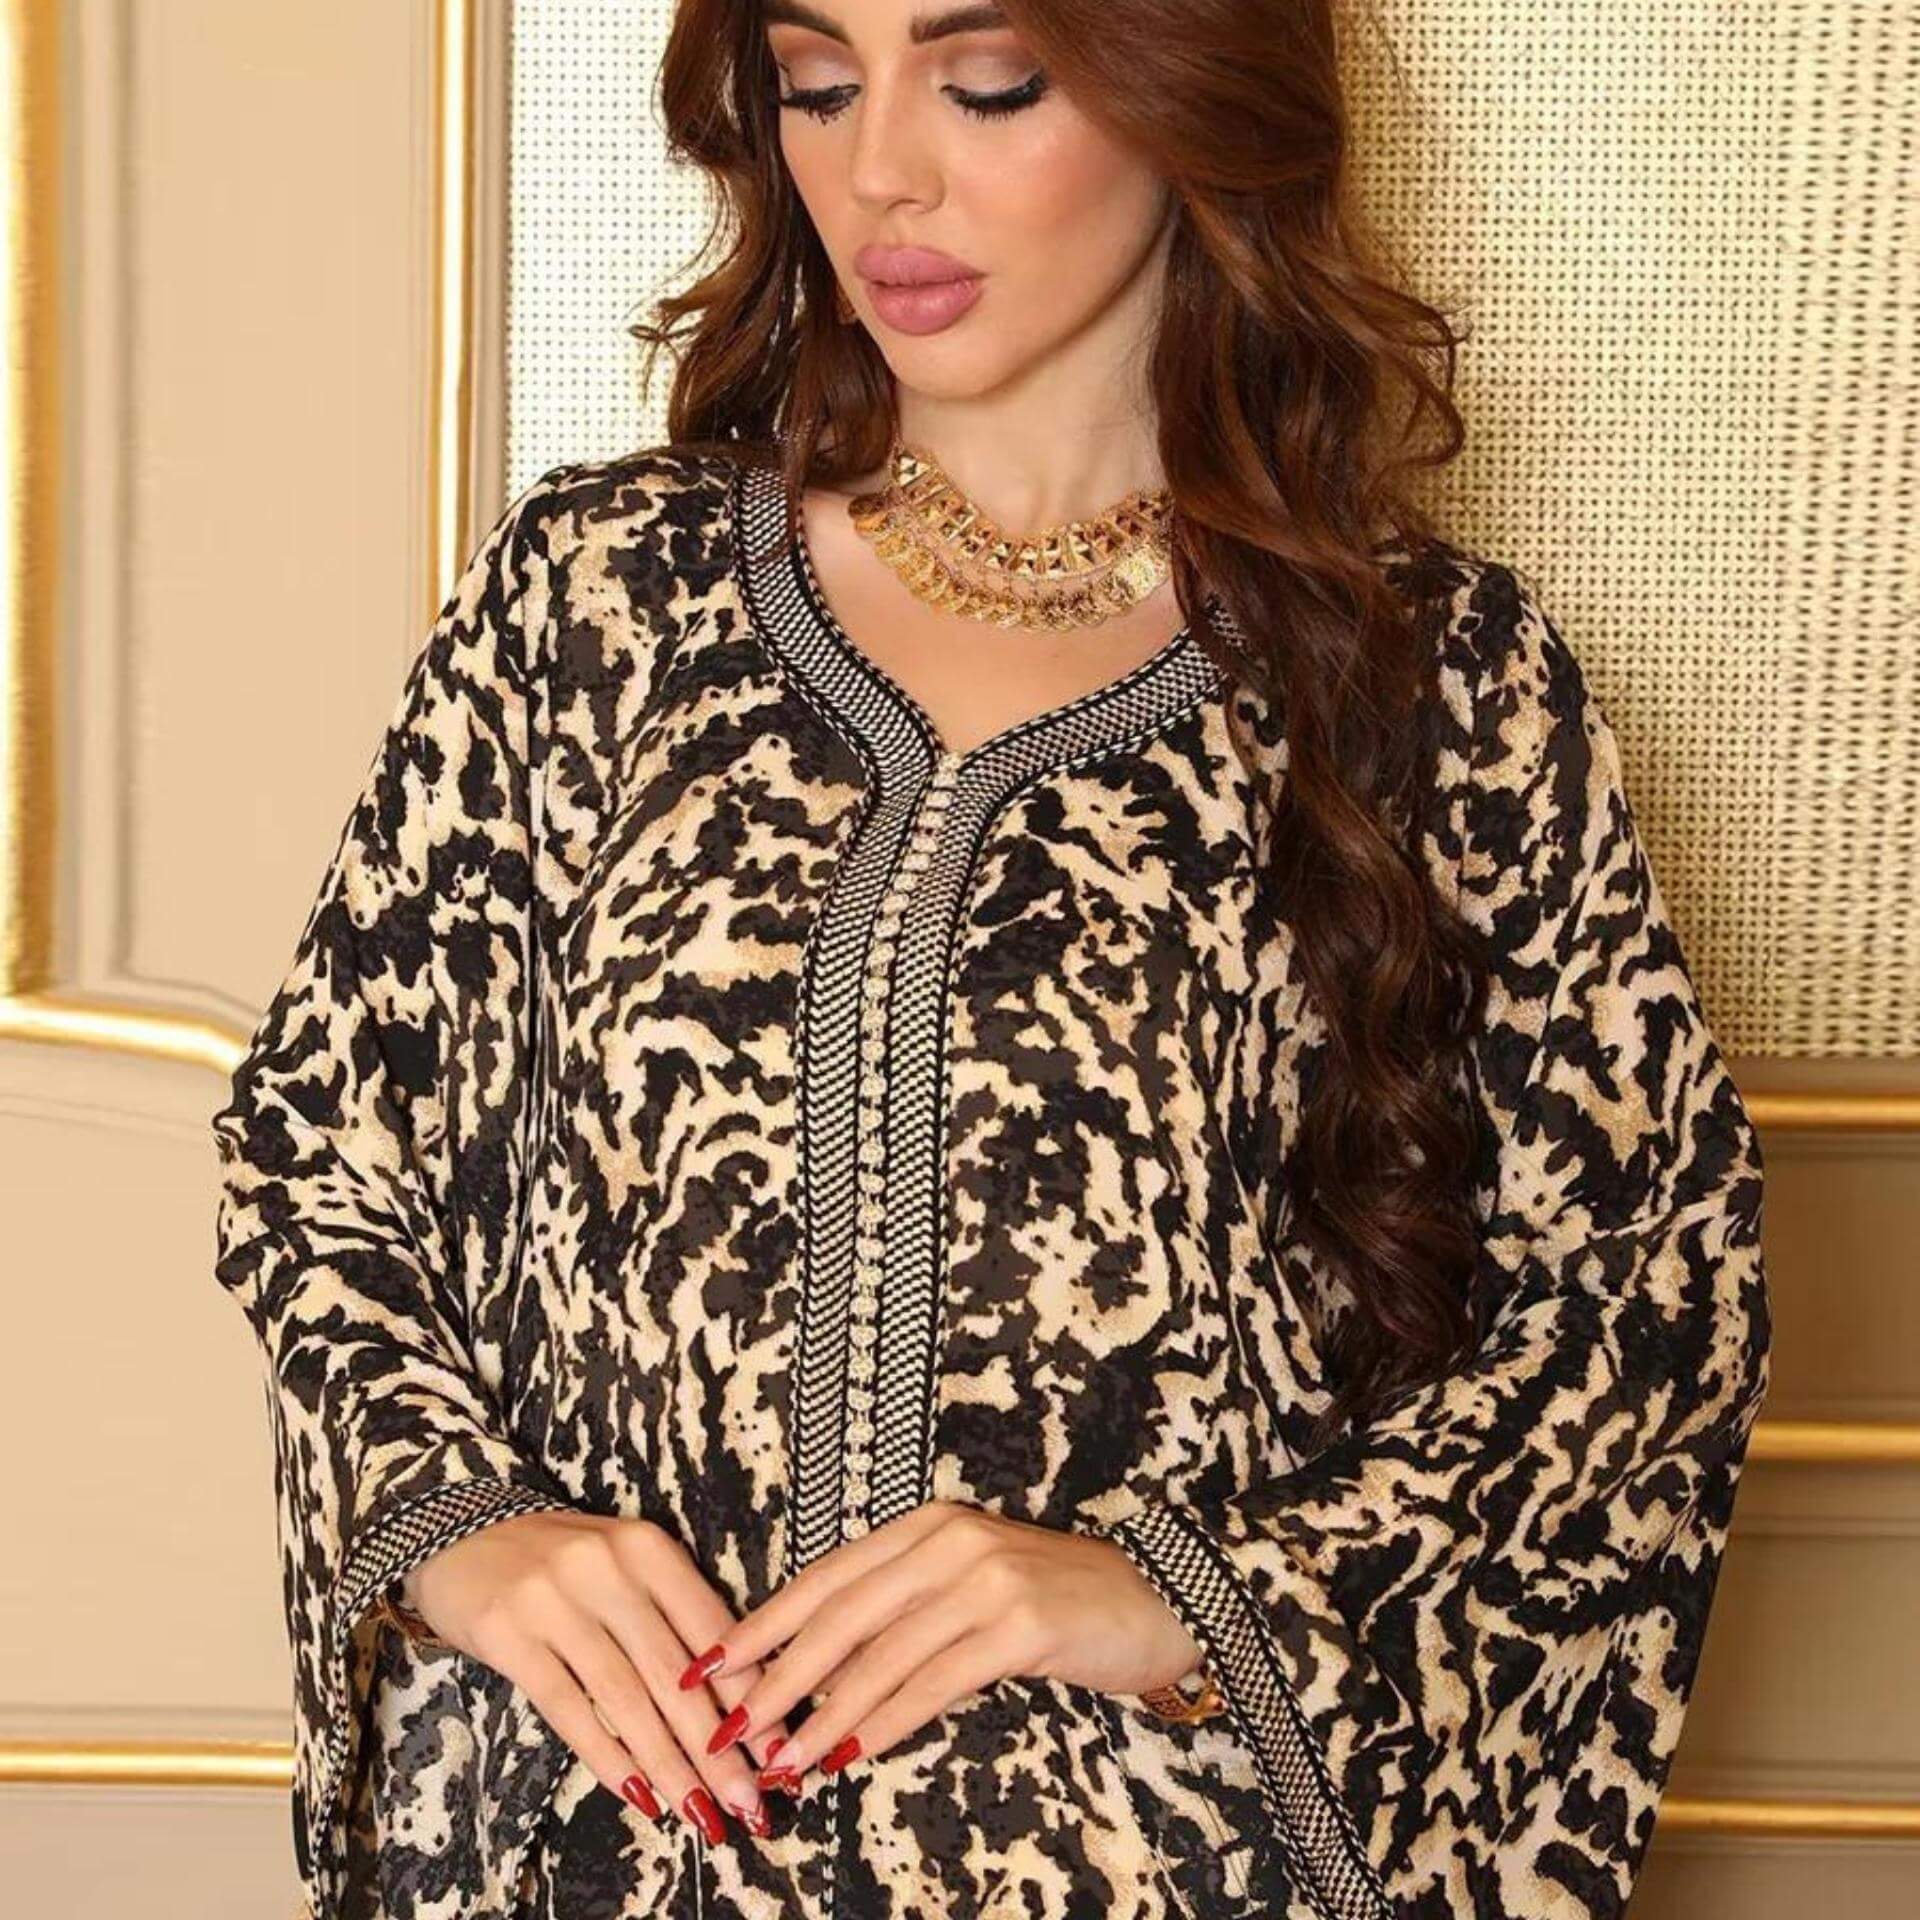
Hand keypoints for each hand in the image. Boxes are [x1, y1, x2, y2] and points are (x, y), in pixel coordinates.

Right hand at [400, 1508, 791, 1843]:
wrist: (459, 1529)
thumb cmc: (560, 1559)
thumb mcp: (623, 1566)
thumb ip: (671, 1616)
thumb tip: (733, 1698)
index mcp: (648, 1548)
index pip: (712, 1631)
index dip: (750, 1694)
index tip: (781, 1748)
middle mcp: (608, 1568)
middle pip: (675, 1674)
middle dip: (717, 1748)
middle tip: (751, 1803)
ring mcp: (556, 1601)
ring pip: (627, 1699)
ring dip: (669, 1765)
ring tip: (701, 1812)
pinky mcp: (509, 1634)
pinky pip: (569, 1707)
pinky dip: (607, 1756)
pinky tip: (638, 1794)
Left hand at [676, 1500, 1203, 1788]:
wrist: (1158, 1603)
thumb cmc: (1056, 1604)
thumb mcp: (971, 1590)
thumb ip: (904, 1615)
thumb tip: (818, 1677)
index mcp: (928, 1526)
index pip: (826, 1578)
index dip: (763, 1623)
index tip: (710, 1665)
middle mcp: (949, 1540)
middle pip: (840, 1615)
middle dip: (775, 1674)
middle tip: (726, 1722)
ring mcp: (985, 1578)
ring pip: (879, 1654)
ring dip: (822, 1713)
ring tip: (778, 1758)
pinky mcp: (1019, 1623)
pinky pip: (933, 1681)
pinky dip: (885, 1721)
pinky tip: (850, 1752)